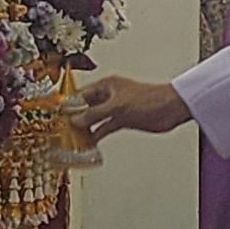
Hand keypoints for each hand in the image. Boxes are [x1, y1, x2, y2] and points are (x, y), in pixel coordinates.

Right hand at [71, 76, 192, 140]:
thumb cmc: (150, 99)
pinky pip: (106, 128)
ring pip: (95, 119)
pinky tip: (90, 143)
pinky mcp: (124, 120)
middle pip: (87, 107)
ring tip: (73, 139)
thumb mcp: (117, 107)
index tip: (58, 115)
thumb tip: (77, 120)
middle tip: (62, 129)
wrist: (170, 108)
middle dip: (76, 118)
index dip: (70, 104)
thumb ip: (95, 114)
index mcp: (107, 85)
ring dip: (86, 128)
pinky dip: (98, 135)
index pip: (82, 94)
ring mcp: (116, 109)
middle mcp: (110, 96)